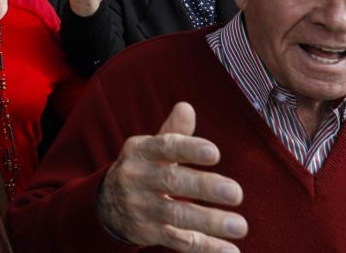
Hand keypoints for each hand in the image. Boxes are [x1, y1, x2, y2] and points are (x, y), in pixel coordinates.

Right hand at [97, 103, 247, 251]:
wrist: (106, 203)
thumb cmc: (142, 168)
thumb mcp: (151, 147)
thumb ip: (173, 132)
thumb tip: (187, 107)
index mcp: (140, 151)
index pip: (165, 147)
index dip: (189, 149)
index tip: (214, 152)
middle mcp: (137, 178)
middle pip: (171, 181)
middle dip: (204, 187)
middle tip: (235, 193)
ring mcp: (141, 208)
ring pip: (177, 215)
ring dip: (209, 221)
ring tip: (240, 225)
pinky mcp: (149, 233)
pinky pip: (179, 241)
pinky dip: (205, 247)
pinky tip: (230, 251)